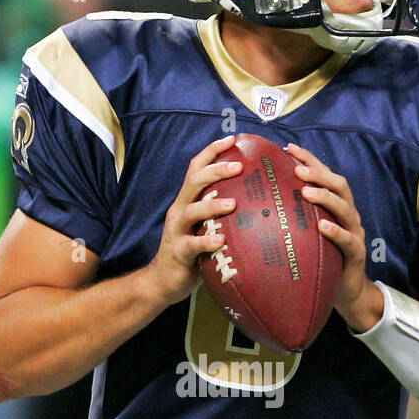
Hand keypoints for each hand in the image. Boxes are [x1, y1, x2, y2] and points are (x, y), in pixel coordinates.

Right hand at [147, 135, 239, 304]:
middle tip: (239, 166)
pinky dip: (206, 241)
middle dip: (216, 171)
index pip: (197, 168)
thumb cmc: (192, 251)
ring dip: (212, 205)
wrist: (164, 280)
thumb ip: (221, 211)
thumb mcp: (205, 225)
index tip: (233, 139)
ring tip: (233, 203)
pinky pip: (192, 245)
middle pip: (194, 181)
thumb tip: (254, 198)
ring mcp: (177, 231)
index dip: (212, 151)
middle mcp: (180, 210)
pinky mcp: (179, 252)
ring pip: (191, 210)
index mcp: (187, 200)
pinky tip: (221, 240)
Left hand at [286, 141, 383, 331]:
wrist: (346, 293)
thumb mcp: (306, 236)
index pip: (325, 177)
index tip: (289, 148)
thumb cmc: (322, 262)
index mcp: (336, 208)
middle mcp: (348, 216)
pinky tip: (322, 226)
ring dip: (325, 197)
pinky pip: (348, 240)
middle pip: (339, 185)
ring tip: (306, 192)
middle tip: (297, 169)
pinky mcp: (356, 254)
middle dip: (319, 173)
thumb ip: (294, 219)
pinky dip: (336, 231)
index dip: (310, 160)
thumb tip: (259, 204)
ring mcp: (355, 234)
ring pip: (345, 208)